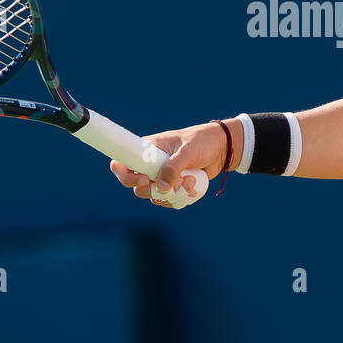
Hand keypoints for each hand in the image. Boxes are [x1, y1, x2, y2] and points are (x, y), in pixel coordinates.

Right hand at [109, 122, 228, 206]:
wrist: (221, 149)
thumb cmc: (202, 142)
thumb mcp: (188, 151)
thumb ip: (173, 167)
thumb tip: (161, 189)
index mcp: (147, 149)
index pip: (121, 163)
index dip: (126, 176)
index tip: (145, 179)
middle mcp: (150, 165)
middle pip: (137, 187)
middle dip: (155, 190)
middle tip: (175, 183)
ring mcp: (161, 177)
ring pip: (154, 197)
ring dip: (173, 195)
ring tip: (191, 181)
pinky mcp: (172, 187)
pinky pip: (168, 201)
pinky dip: (180, 199)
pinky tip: (193, 187)